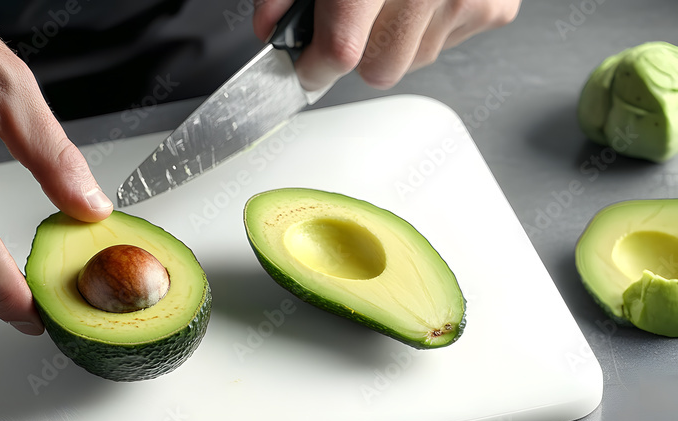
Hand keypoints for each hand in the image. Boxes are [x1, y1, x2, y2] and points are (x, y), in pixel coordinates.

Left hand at [254, 0, 520, 89]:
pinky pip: (449, 42)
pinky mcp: (494, 6)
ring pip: (416, 59)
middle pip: (381, 67)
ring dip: (400, 38)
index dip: (315, 66)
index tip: (305, 66)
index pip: (341, 50)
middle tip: (355, 17)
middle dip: (361, 51)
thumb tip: (272, 25)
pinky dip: (434, 23)